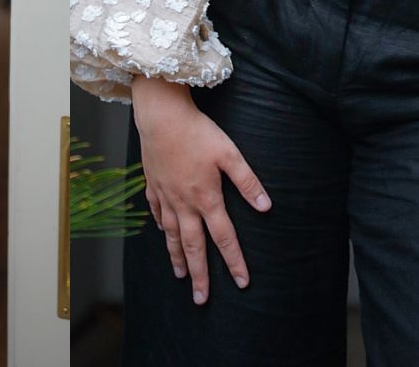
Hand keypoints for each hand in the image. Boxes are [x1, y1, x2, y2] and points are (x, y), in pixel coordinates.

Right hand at [131, 77, 269, 304]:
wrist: (161, 117)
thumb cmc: (198, 133)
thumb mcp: (230, 154)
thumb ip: (248, 181)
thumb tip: (266, 206)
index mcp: (206, 198)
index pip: (224, 238)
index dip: (234, 261)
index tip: (242, 282)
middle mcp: (184, 204)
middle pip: (193, 246)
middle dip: (200, 275)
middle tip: (201, 300)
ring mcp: (165, 196)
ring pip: (170, 235)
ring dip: (177, 258)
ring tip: (182, 277)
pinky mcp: (152, 186)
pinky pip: (156, 213)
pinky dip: (160, 228)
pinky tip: (162, 234)